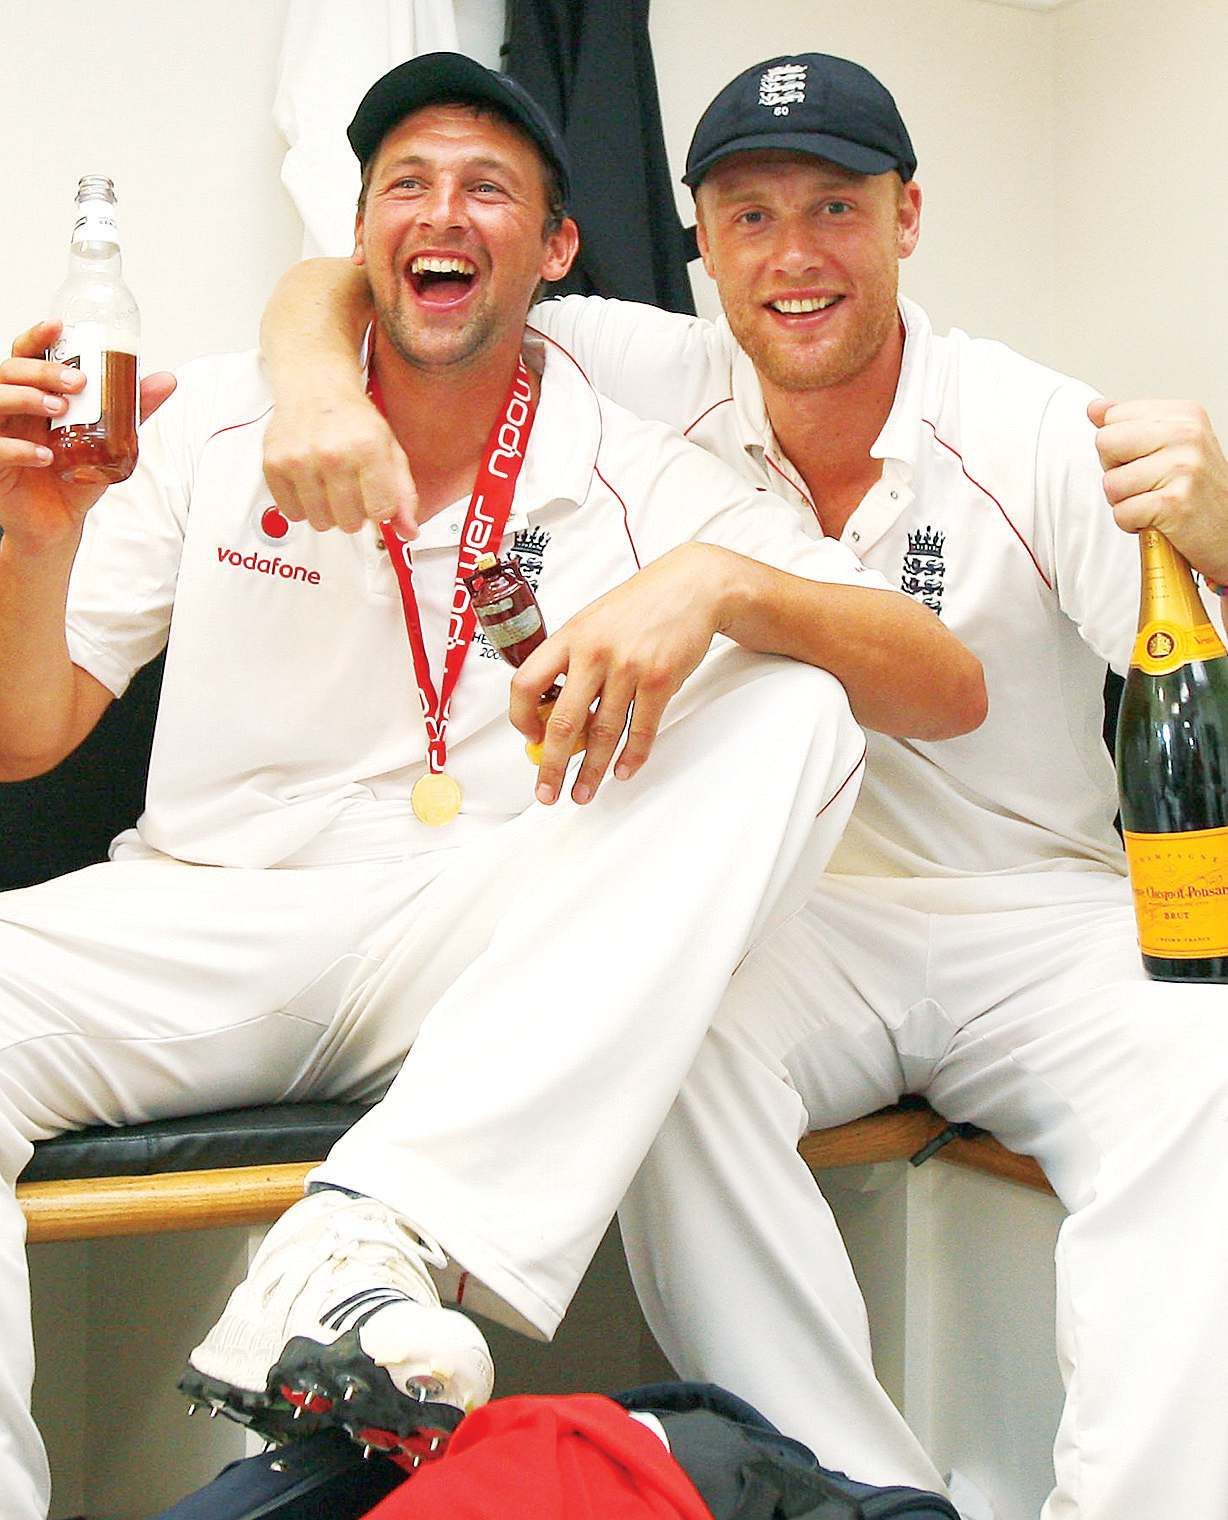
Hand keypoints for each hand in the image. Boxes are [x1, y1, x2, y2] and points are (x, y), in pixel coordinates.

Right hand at [0, 320, 174, 553]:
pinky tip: (45, 457)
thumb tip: (167, 380)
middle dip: (42, 371)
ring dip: (27, 398)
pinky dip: (19, 449)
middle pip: (9, 370)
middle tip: (78, 383)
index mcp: (33, 394)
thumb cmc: (74, 477)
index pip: (26, 355)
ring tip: (59, 408)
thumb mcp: (109, 441)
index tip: (60, 327)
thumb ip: (132, 411)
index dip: (38, 337)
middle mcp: (10, 409)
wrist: (59, 523)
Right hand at [262, 383, 418, 537]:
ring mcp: (300, 460)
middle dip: (355, 512)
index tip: (376, 497)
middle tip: (351, 489)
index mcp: (368, 448)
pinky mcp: (274, 465)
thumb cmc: (354, 421)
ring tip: (330, 486)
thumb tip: (409, 532)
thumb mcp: (390, 450)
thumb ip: (403, 493)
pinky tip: (310, 484)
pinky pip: (292, 513)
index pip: (380, 511)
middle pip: (350, 522)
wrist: (314, 389)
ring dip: (328, 511)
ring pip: (320, 522)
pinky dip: (302, 506)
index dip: (380, 510)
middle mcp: (332, 454)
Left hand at [508, 544, 724, 804]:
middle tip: (546, 793)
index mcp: (569, 637)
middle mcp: (594, 652)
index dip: (520, 717)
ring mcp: (628, 667)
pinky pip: (640, 729)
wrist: (691, 587)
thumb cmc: (639, 606)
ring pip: (602, 733)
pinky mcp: (660, 680)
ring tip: (582, 794)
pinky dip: (631, 756)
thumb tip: (552, 711)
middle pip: (562, 721)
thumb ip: (572, 661)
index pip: (526, 682)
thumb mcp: (592, 622)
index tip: (527, 738)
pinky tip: (623, 771)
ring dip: (591, 771)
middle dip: (550, 766)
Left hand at [1089, 397, 1227, 583]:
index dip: (1120, 447)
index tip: (1148, 461)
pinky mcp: (1175, 503)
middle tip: (1148, 484)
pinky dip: (1133, 524)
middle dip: (1116, 471)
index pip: (1113, 418)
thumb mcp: (1169, 446)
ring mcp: (1183, 468)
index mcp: (1184, 415)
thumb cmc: (1196, 492)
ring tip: (1155, 502)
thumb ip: (1130, 425)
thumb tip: (1095, 408)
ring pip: (1110, 484)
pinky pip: (1122, 514)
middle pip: (1106, 443)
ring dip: (1125, 502)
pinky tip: (1158, 519)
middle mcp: (1187, 435)